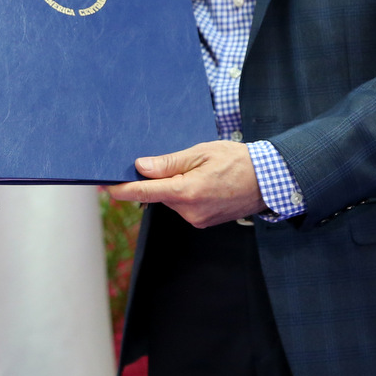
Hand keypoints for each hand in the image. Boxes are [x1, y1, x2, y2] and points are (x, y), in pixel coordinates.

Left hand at [106, 140, 265, 227]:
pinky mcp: (204, 222)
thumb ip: (168, 163)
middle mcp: (190, 211)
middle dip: (158, 179)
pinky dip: (185, 194)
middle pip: (158, 195)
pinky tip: (203, 181)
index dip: (122, 190)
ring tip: (198, 170)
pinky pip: (184, 206)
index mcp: (187, 192)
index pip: (144, 193)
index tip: (106, 187)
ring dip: (174, 186)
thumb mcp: (201, 153)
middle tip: (174, 161)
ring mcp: (198, 220)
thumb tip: (141, 168)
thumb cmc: (237, 161)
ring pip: (171, 200)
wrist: (269, 180)